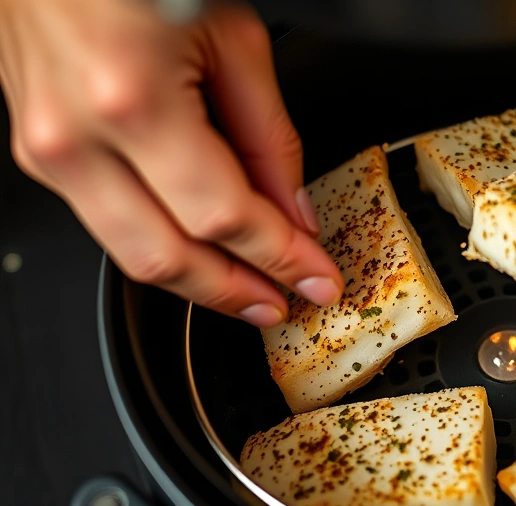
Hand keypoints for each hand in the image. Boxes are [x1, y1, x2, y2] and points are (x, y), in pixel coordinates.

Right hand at [0, 0, 342, 326]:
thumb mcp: (231, 35)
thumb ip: (268, 135)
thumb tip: (293, 210)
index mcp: (131, 101)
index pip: (224, 215)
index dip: (281, 256)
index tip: (318, 276)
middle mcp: (75, 136)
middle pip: (171, 256)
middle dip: (239, 292)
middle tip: (288, 300)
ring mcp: (46, 149)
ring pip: (133, 255)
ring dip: (202, 283)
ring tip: (254, 292)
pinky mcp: (37, 152)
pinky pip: (110, 223)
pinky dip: (164, 246)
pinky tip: (204, 251)